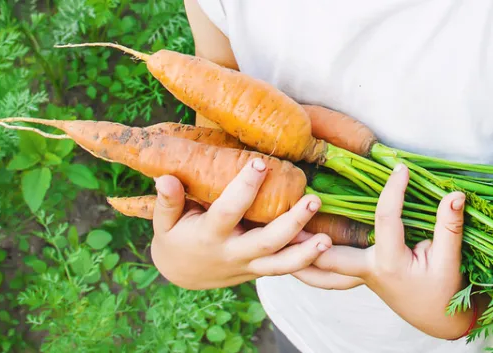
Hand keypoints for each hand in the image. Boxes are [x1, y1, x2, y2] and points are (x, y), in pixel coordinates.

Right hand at [150, 158, 333, 289]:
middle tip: (312, 200)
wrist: (183, 274)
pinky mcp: (260, 271)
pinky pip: (287, 270)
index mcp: (209, 236)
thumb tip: (165, 177)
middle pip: (267, 242)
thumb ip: (168, 201)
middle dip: (291, 223)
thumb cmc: (175, 238)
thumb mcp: (164, 222)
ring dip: (306, 252)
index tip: (260, 163)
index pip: (229, 210)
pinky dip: (307, 262)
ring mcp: (249, 265)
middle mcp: (233, 253)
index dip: (244, 188)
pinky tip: (328, 250)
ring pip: (282, 264)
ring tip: (327, 238)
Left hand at [294, 164, 475, 339]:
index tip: (400, 168)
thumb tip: (454, 194)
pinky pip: (325, 273)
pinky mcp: (358, 276)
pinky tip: (292, 246)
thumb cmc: (444, 289)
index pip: (386, 219)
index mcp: (389, 263)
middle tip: (285, 213)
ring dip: (295, 255)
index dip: (395, 191)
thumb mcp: (450, 259)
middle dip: (305, 237)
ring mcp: (359, 276)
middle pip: (326, 256)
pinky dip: (307, 264)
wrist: (440, 318)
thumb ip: (450, 226)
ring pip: (318, 271)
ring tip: (273, 236)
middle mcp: (367, 270)